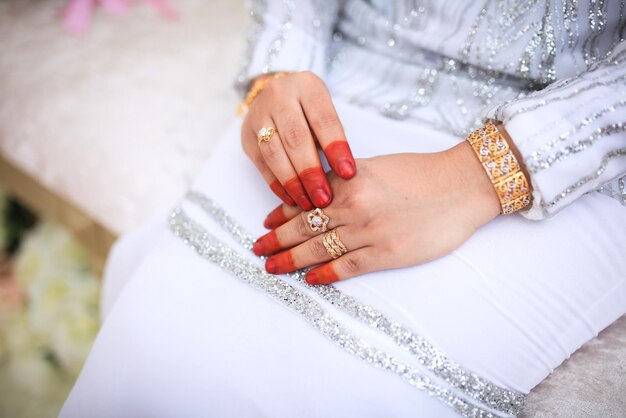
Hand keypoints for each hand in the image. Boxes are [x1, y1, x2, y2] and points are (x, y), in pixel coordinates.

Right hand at [241, 71, 355, 220]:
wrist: (278, 94)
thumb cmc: (310, 108)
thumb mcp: (326, 111)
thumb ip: (332, 136)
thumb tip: (342, 174)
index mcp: (306, 86)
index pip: (323, 119)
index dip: (336, 148)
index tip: (348, 173)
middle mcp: (279, 95)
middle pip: (295, 138)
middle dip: (311, 172)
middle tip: (324, 198)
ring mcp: (259, 115)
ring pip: (274, 153)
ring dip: (292, 182)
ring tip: (308, 203)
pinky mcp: (247, 135)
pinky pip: (262, 164)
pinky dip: (277, 184)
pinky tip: (292, 198)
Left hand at [252, 141, 501, 283]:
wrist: (461, 186)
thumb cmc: (421, 173)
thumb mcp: (375, 167)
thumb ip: (345, 181)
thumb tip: (319, 195)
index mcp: (348, 182)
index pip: (304, 201)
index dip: (281, 215)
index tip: (266, 223)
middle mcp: (352, 206)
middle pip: (303, 227)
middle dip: (276, 240)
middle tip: (258, 249)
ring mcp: (368, 231)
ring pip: (318, 248)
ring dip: (291, 260)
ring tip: (272, 267)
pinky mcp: (386, 253)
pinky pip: (346, 267)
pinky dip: (325, 274)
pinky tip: (309, 280)